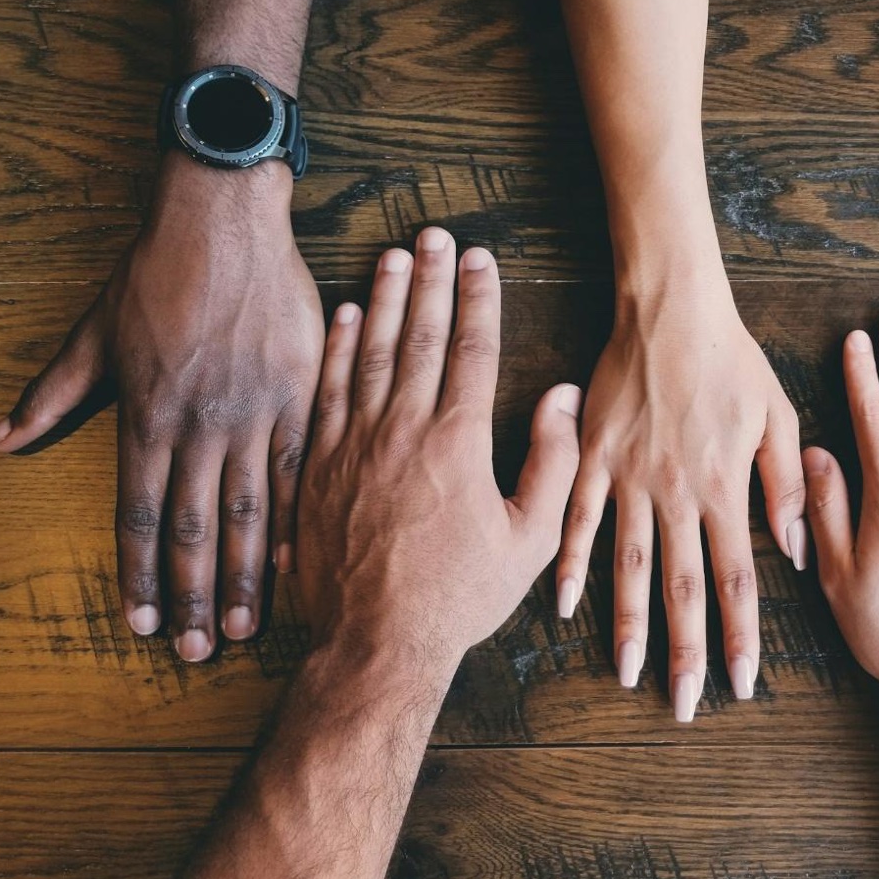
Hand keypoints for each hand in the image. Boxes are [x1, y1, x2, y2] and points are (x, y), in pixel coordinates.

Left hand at [0, 154, 324, 658]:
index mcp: (146, 414)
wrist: (224, 221)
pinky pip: (301, 468)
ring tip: (241, 626)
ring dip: (242, 575)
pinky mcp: (300, 394)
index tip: (140, 624)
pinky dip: (297, 518)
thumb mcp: (93, 332)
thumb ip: (53, 394)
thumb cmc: (156, 272)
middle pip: (192, 528)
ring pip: (248, 510)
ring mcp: (254, 412)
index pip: (138, 515)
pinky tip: (296, 561)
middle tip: (195, 651)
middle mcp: (199, 425)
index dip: (138, 576)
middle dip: (190, 596)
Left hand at [297, 230, 581, 667]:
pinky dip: (337, 349)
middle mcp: (402, 430)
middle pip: (419, 336)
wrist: (375, 643)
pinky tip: (346, 315)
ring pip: (370, 353)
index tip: (482, 259)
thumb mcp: (529, 539)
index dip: (478, 298)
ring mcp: (354, 444)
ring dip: (384, 299)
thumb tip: (561, 397)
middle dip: (431, 280)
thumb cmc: (459, 596)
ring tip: (394, 255)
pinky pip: (328, 391)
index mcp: (457, 443)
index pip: (471, 350)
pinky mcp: (317, 465)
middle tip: (436, 236)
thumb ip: (552, 462)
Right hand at [555, 274, 805, 721]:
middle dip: (686, 651)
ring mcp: (630, 478)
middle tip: (685, 703)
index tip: (742, 682)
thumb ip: (785, 485)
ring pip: (629, 565)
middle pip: (682, 587)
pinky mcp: (594, 457)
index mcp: (724, 487)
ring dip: (628, 624)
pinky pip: (579, 519)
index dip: (740, 635)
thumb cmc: (731, 359)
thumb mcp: (777, 416)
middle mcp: (677, 493)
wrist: (670, 309)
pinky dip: (570, 563)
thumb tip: (797, 550)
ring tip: (627, 672)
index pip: (737, 578)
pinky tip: (564, 604)